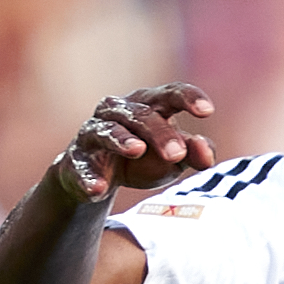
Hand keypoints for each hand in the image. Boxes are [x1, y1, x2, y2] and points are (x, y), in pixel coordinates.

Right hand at [54, 83, 218, 202]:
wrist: (98, 180)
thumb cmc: (143, 159)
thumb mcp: (174, 158)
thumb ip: (194, 153)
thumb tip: (207, 155)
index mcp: (147, 106)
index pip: (169, 94)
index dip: (187, 98)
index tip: (207, 111)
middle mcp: (117, 112)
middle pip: (141, 115)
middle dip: (160, 133)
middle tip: (178, 155)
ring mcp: (93, 135)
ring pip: (105, 131)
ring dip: (121, 140)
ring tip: (137, 150)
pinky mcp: (75, 161)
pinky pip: (80, 167)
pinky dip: (88, 177)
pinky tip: (98, 189)